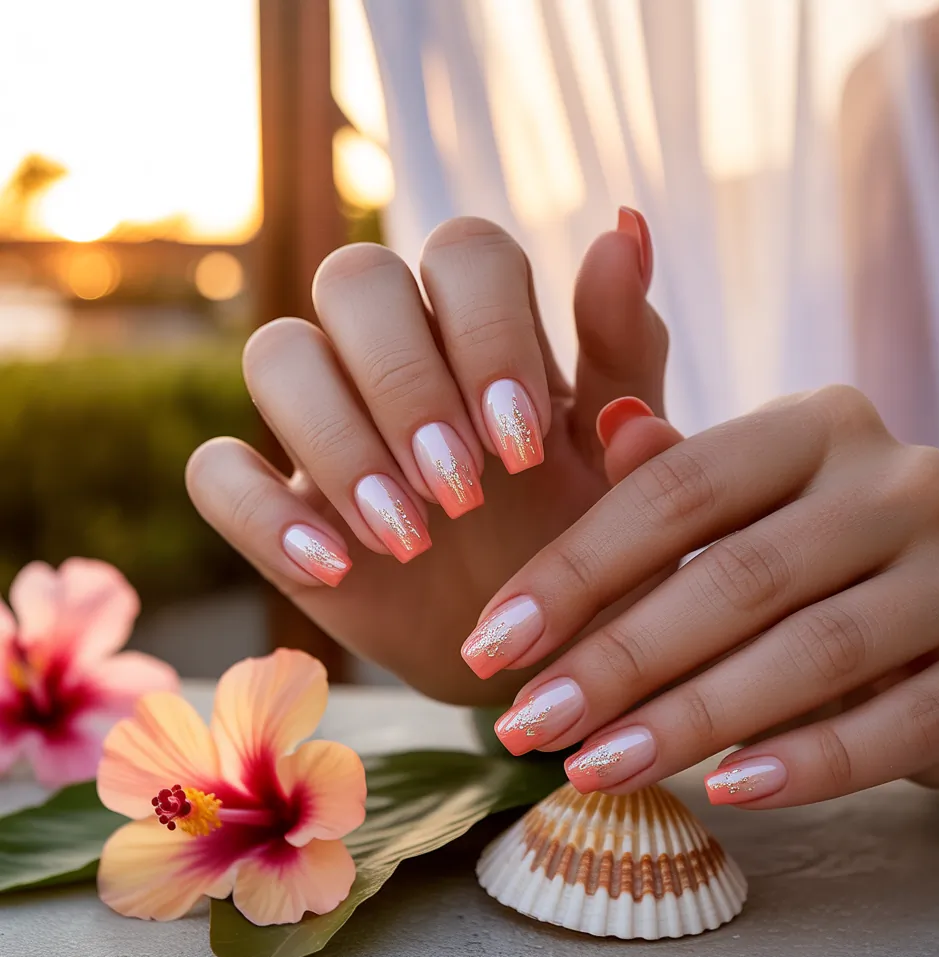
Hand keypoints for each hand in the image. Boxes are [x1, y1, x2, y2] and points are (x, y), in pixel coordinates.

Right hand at [187, 212, 666, 700]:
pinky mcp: (276, 505)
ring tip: (409, 535)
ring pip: (277, 354)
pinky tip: (336, 567)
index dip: (485, 331)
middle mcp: (398, 360)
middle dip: (405, 380)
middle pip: (354, 277)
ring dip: (337, 440)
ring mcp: (327, 427)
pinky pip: (215, 471)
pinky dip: (262, 512)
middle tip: (461, 486)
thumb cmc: (582, 541)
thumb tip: (624, 229)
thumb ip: (625, 353)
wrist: (531, 647)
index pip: (463, 251)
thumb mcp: (619, 460)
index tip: (521, 445)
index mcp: (487, 332)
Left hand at [471, 386, 938, 804]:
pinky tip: (723, 791)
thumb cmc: (809, 559)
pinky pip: (898, 725)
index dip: (574, 570)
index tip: (489, 644)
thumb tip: (609, 428)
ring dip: (689, 720)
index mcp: (820, 425)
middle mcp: (903, 483)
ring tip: (593, 769)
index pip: (678, 489)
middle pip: (737, 575)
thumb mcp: (738, 507)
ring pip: (811, 652)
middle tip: (526, 725)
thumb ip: (671, 476)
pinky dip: (805, 764)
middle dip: (616, 660)